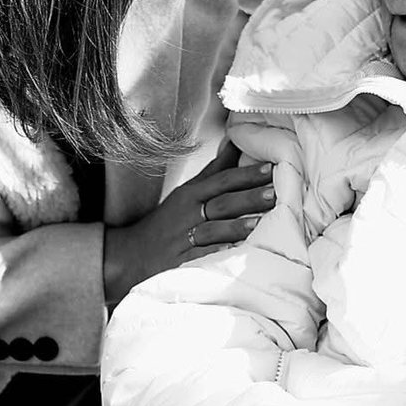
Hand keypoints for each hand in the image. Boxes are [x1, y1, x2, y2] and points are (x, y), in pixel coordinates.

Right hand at [104, 143, 274, 305]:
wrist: (130, 255)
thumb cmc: (167, 221)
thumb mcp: (187, 192)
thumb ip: (214, 170)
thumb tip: (235, 141)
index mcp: (191, 195)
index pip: (221, 181)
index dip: (245, 174)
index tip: (271, 167)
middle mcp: (188, 215)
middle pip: (221, 203)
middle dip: (248, 198)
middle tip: (275, 192)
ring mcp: (184, 240)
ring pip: (212, 231)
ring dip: (236, 227)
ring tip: (260, 223)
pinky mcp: (180, 264)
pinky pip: (202, 259)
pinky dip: (218, 256)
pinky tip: (236, 256)